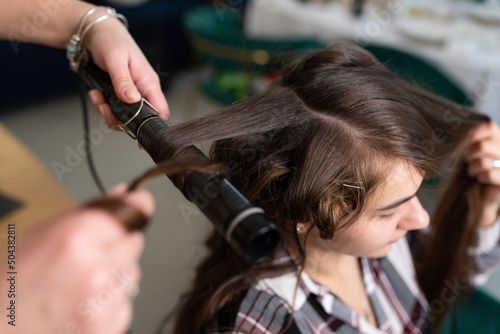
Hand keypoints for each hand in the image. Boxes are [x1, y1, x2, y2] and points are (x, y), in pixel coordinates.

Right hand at [0, 184, 153, 333]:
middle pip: (134, 245)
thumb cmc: (8, 280)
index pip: (134, 212)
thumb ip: (90, 212)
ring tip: (79, 283)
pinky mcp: (105, 327)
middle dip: (117, 246)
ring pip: (131, 275)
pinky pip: (125, 304)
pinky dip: (110, 304)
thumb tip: (124, 195)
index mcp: (77, 236)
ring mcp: (101, 302)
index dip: (131, 212)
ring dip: (114, 276)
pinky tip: (82, 303)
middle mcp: (95, 268)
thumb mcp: (43, 231)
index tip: (135, 210)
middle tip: (87, 257)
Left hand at [85, 18, 169, 128]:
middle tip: (105, 109)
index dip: (154, 126)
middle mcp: (142, 89)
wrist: (94, 32)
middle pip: (139, 118)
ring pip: (124, 115)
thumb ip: (123, 82)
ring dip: (108, 112)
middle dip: (120, 119)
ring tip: (98, 98)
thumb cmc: (110, 40)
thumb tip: (133, 100)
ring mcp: (131, 92)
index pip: (160, 110)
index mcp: (148, 82)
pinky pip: (113, 108)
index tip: (142, 139)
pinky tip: (96, 93)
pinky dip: (103, 105)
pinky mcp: (119, 93)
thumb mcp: (115, 60)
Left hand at [464, 122, 499, 224]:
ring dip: (473, 168)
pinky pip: (489, 174)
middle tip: (468, 161)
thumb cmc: (476, 170)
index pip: (490, 128)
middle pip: (483, 146)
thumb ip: (472, 141)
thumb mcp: (474, 152)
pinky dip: (480, 177)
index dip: (474, 133)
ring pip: (484, 161)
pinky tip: (481, 179)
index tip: (464, 143)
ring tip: (473, 172)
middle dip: (470, 154)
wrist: (481, 194)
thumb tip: (458, 137)